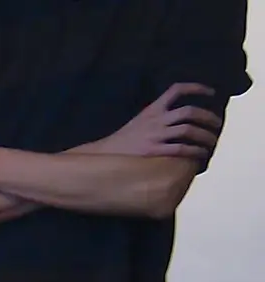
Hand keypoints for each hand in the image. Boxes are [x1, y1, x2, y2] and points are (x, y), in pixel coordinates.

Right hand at [79, 83, 221, 159]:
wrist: (102, 155)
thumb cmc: (123, 142)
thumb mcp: (139, 122)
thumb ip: (157, 117)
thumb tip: (179, 119)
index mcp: (152, 109)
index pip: (176, 90)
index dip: (196, 88)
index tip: (211, 93)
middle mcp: (155, 120)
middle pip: (189, 111)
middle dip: (208, 117)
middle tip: (217, 125)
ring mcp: (154, 135)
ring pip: (188, 129)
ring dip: (205, 136)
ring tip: (211, 142)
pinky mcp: (152, 151)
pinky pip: (180, 149)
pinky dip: (194, 151)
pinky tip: (199, 155)